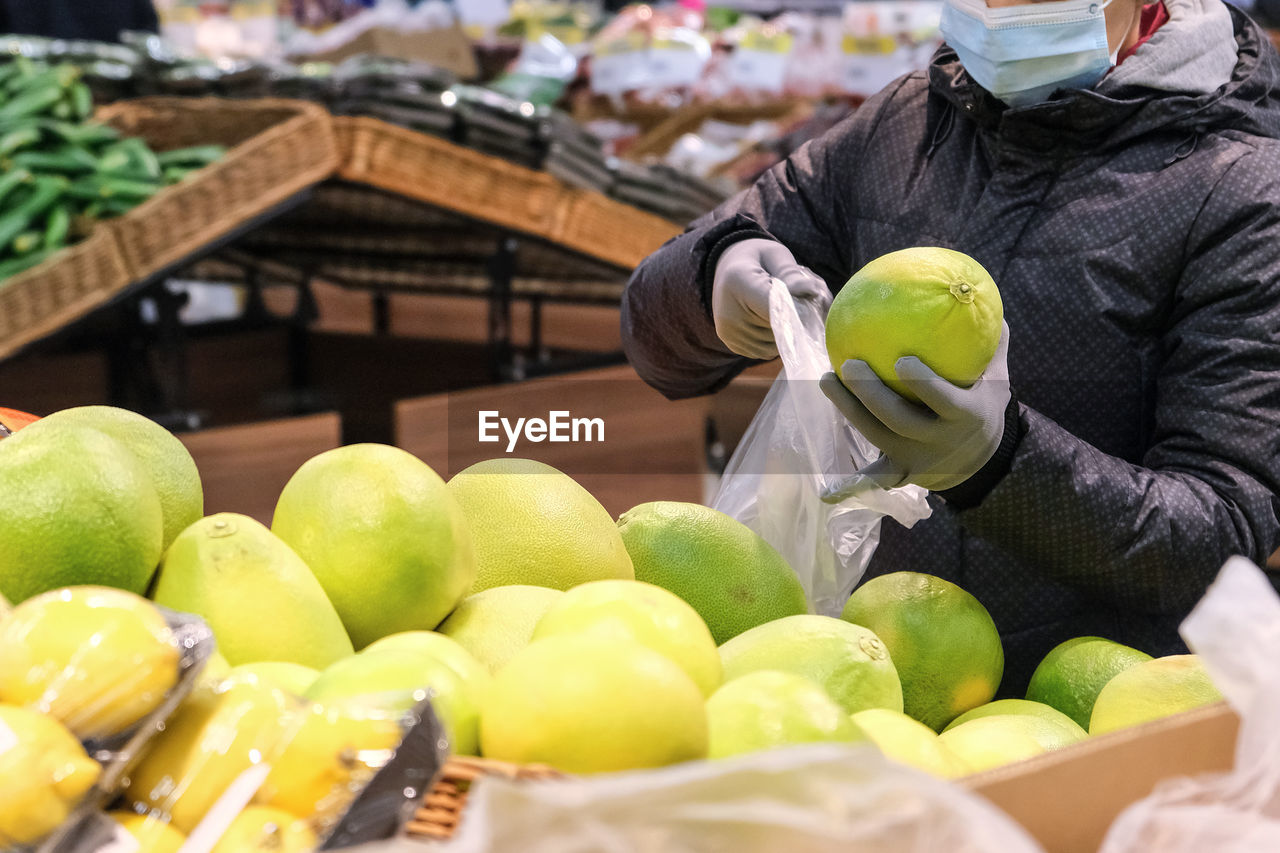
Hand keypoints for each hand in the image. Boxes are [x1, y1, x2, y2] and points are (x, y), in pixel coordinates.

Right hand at [711, 239, 829, 358]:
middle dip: (796, 317)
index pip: (775, 306)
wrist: (727, 269)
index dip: (798, 308)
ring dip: (788, 332)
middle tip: (800, 299)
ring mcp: (729, 333)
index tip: (813, 300)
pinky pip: (767, 351)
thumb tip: (812, 290)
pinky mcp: (732, 345)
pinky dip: (777, 340)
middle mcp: (728, 313)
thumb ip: (791, 273)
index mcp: (738, 281)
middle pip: (778, 328)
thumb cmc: (758, 259)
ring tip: (784, 309)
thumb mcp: (775, 255)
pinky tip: (773, 321)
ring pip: (775, 345)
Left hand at [818, 324, 1010, 499]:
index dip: (923, 384)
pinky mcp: (900, 473)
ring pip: (876, 437)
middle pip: (898, 420)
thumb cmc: (983, 408)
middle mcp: (938, 442)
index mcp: (965, 417)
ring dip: (848, 410)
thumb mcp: (996, 382)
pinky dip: (850, 488)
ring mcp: (917, 460)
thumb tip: (987, 299)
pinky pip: (873, 480)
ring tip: (826, 380)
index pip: (943, 401)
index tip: (902, 360)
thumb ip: (993, 346)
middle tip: (849, 365)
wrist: (986, 462)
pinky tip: (825, 492)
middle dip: (870, 394)